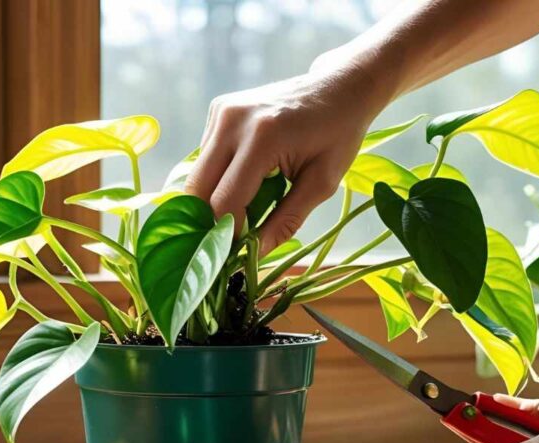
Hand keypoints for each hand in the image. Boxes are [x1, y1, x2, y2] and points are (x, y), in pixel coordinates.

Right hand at [186, 65, 389, 254]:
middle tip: (232, 244)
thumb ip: (286, 220)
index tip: (236, 258)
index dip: (227, 236)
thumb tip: (254, 255)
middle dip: (211, 222)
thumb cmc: (339, 135)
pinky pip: (206, 158)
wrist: (340, 87)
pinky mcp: (218, 110)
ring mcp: (221, 111)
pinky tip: (247, 180)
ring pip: (198, 176)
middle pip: (198, 190)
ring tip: (247, 211)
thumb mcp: (321, 183)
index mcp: (262, 138)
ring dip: (214, 200)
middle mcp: (232, 120)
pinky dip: (219, 178)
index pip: (226, 202)